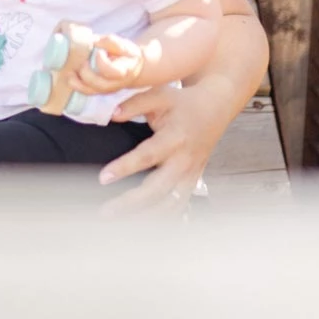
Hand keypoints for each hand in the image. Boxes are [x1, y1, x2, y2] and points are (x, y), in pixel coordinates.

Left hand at [68, 34, 142, 93]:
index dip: (103, 63)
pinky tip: (70, 76)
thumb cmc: (126, 54)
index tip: (98, 52)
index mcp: (125, 70)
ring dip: (79, 82)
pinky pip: (86, 91)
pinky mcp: (98, 90)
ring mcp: (107, 89)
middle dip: (88, 74)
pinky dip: (76, 85)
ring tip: (71, 72)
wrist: (131, 69)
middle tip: (83, 62)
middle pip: (101, 85)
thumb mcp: (123, 45)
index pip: (115, 72)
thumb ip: (111, 42)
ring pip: (92, 91)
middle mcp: (116, 83)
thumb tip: (96, 42)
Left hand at [97, 78, 235, 213]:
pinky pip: (178, 206)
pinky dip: (162, 217)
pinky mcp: (193, 182)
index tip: (103, 178)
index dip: (124, 168)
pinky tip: (141, 223)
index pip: (147, 156)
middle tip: (105, 212)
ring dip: (145, 216)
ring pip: (170, 205)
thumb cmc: (184, 103)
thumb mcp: (159, 95)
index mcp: (174, 138)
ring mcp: (191, 174)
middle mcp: (184, 161)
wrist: (215, 109)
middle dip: (130, 203)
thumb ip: (134, 104)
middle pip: (157, 190)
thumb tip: (110, 115)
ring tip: (118, 221)